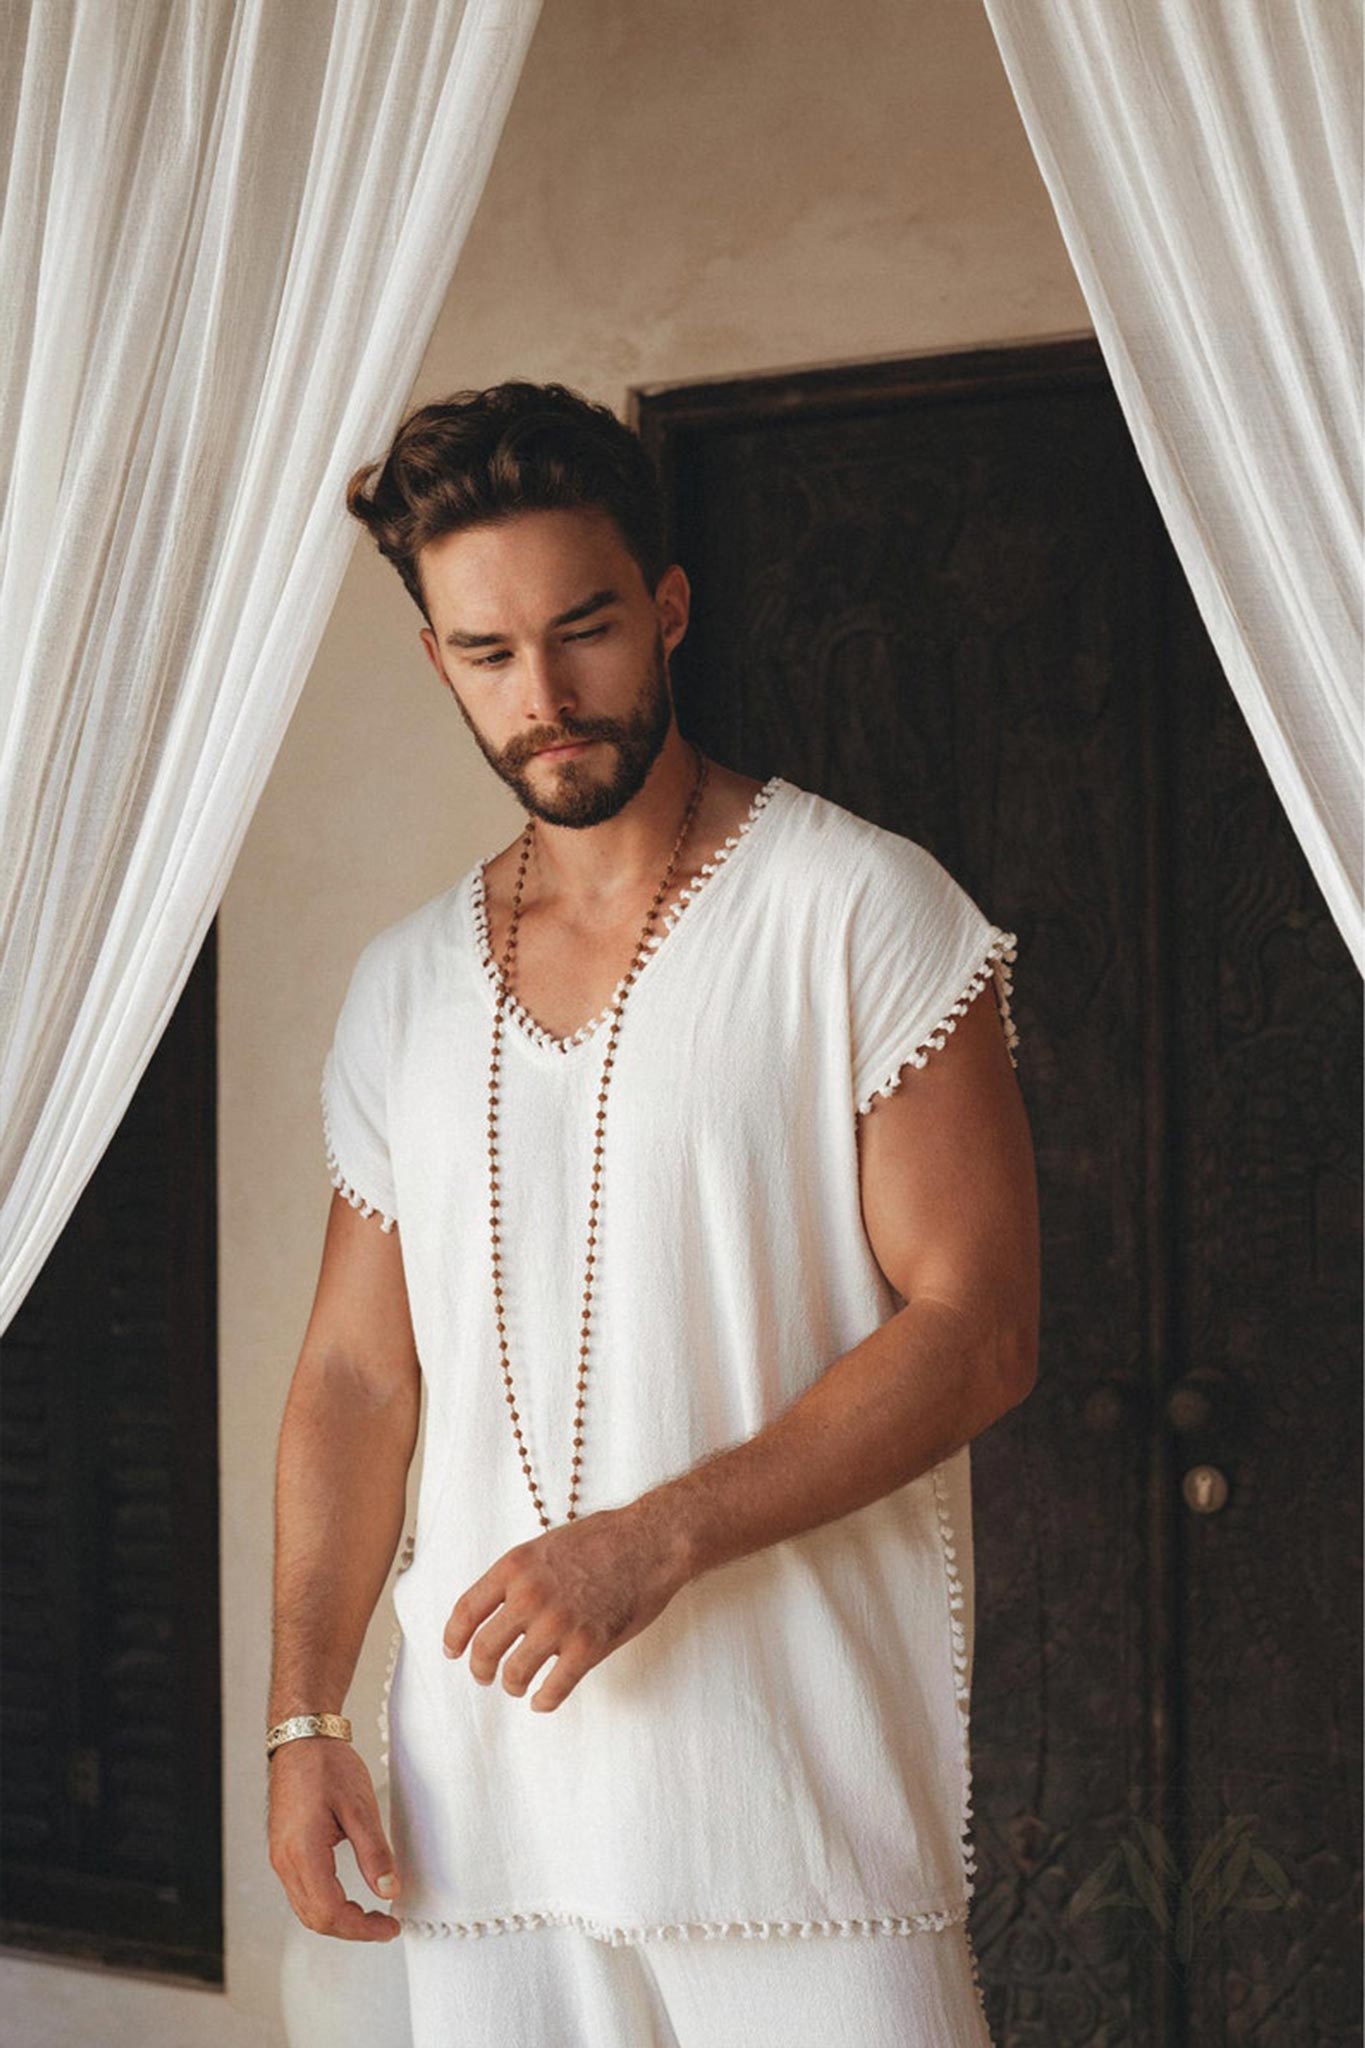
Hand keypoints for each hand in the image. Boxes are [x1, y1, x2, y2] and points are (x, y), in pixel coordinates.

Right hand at [268, 1736, 401, 1940]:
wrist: (302, 1738)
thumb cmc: (327, 1765)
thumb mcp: (360, 1807)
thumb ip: (375, 1853)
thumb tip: (389, 1891)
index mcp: (303, 1852)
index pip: (330, 1913)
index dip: (362, 1928)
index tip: (389, 1927)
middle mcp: (285, 1861)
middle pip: (316, 1919)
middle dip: (352, 1929)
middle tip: (384, 1925)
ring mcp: (281, 1857)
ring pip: (306, 1910)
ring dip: (338, 1920)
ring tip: (370, 1915)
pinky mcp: (283, 1851)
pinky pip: (301, 1893)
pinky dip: (325, 1904)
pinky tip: (346, 1897)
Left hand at [443, 1501, 689, 1712]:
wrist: (650, 1541)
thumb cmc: (602, 1539)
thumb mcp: (545, 1545)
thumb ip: (518, 1576)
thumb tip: (495, 1608)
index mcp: (514, 1566)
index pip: (467, 1611)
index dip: (454, 1637)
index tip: (453, 1651)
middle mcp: (529, 1596)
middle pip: (485, 1648)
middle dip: (481, 1669)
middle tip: (485, 1676)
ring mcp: (558, 1623)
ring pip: (515, 1674)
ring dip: (513, 1685)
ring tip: (518, 1685)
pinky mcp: (588, 1646)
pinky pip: (554, 1689)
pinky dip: (544, 1700)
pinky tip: (543, 1700)